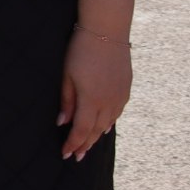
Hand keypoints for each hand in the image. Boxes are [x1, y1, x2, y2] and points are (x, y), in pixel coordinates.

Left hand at [58, 28, 130, 158]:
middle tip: (77, 157)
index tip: (66, 154)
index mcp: (92, 100)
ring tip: (88, 145)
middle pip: (96, 130)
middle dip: (85, 145)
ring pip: (108, 123)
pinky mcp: (126, 89)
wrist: (106, 32)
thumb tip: (63, 122)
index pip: (82, 130)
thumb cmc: (80, 51)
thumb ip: (66, 100)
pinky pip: (117, 113)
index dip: (73, 143)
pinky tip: (104, 127)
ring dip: (97, 136)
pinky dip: (108, 123)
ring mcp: (120, 96)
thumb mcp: (66, 75)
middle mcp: (109, 102)